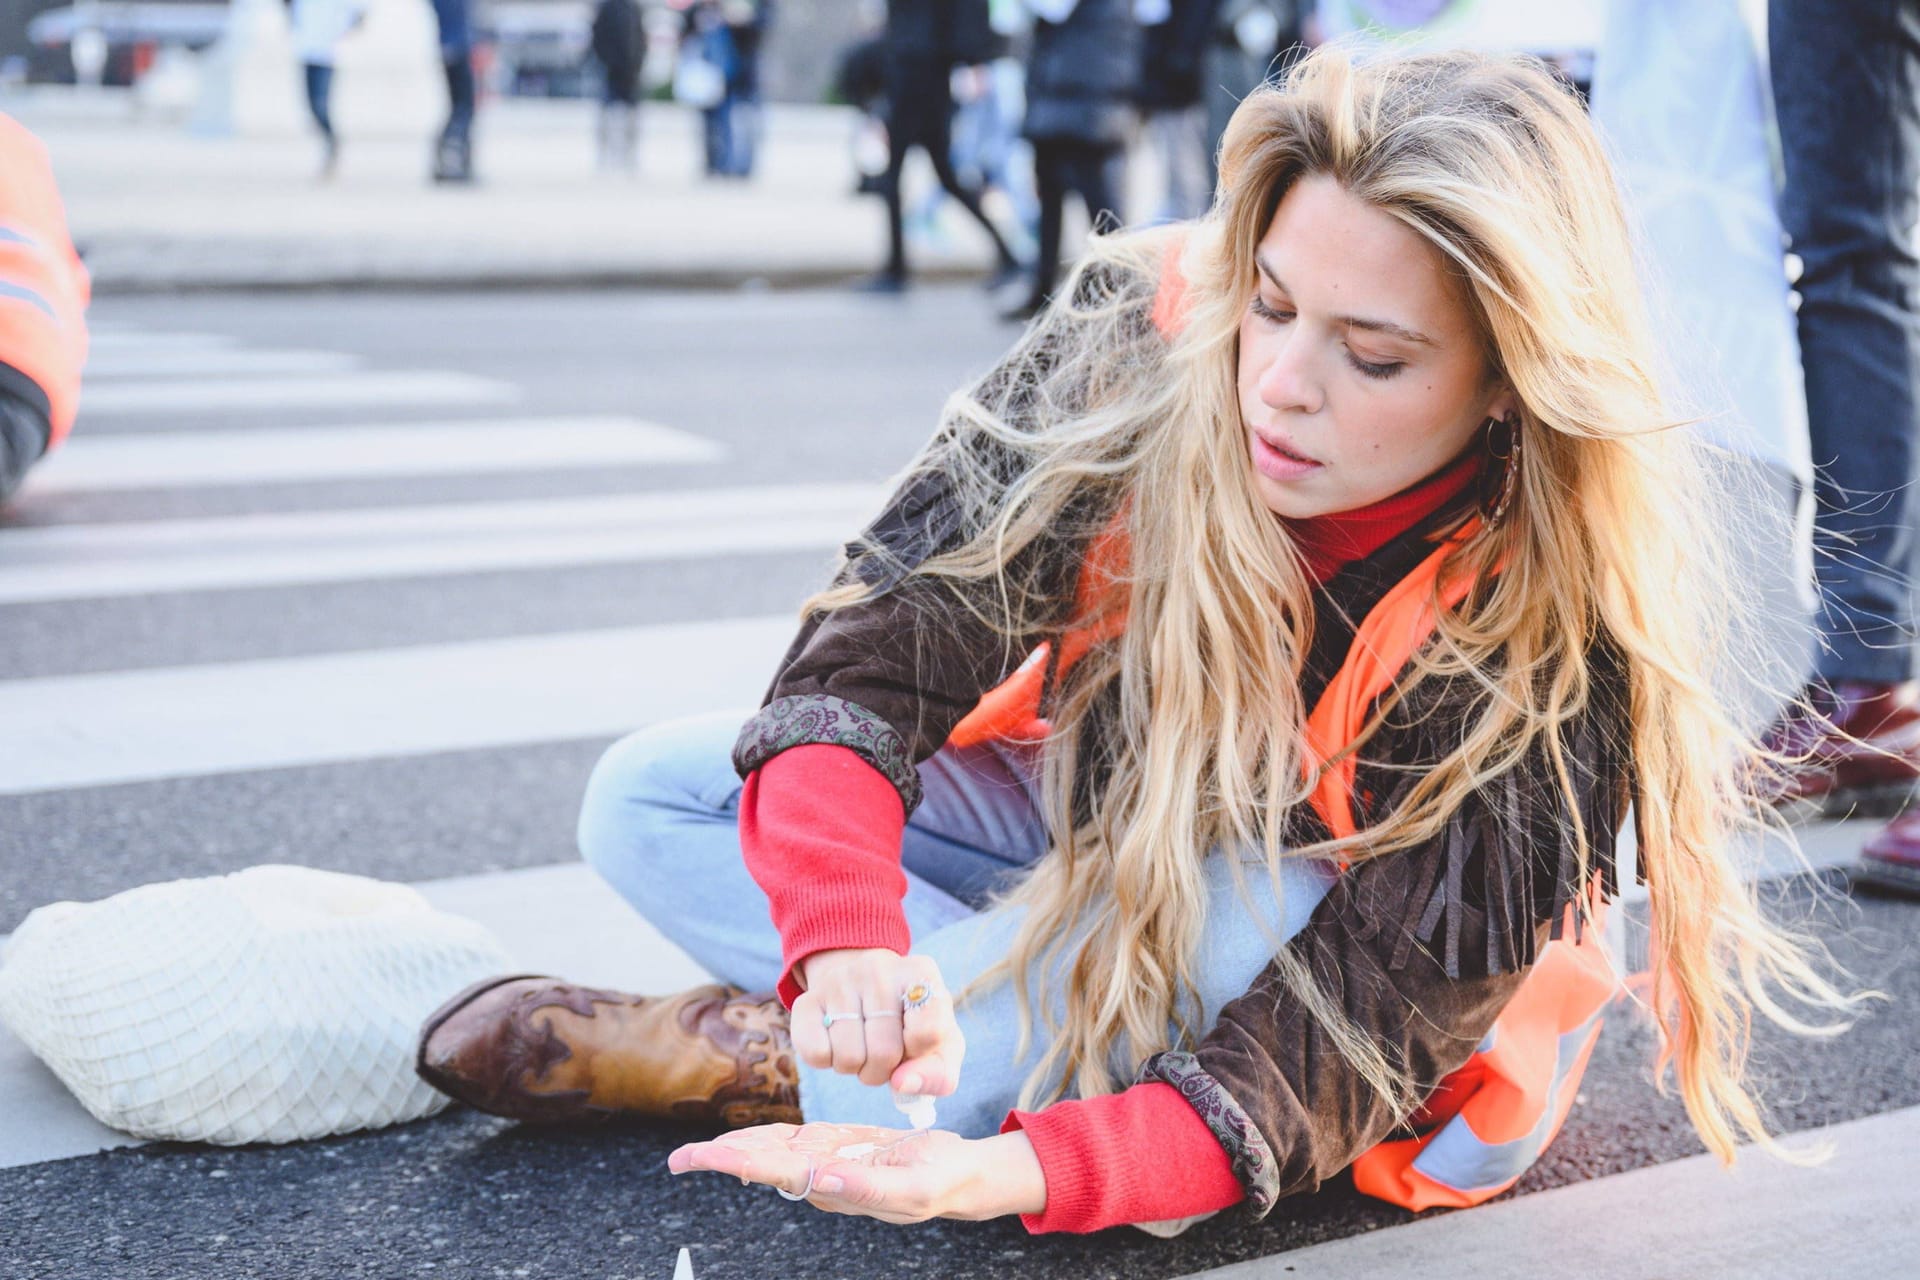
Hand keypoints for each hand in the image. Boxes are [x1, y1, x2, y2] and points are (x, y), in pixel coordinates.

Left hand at [667, 1122, 1045, 1222]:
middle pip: (763, 1165)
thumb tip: (819, 1178)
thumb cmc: (939, 1182)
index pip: (778, 1174)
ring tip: (693, 1154)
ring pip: (771, 1153)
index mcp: (836, 1186)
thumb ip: (866, 1184)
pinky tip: (743, 1138)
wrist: (957, 1176)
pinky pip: (792, 1142)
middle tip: (679, 1160)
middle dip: (721, 1161)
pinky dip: (764, 1136)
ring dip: (734, 1150)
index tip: (708, 1160)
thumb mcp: (911, 1186)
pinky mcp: (836, 1149)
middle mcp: (823, 1178)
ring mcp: (827, 1163)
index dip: (741, 1164)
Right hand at [791, 950, 962, 1096]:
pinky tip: (837, 1042)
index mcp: (921, 973)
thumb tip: (903, 1084)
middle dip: (885, 1071)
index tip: (914, 1045)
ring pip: (849, 1058)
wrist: (864, 991)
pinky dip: (828, 1062)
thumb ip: (938, 1073)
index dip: (920, 1053)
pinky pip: (816, 1054)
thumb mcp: (940, 1046)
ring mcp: (839, 980)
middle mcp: (879, 968)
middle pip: (885, 1052)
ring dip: (857, 1068)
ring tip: (863, 1046)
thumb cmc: (910, 1025)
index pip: (928, 1030)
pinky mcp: (807, 1000)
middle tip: (885, 1055)